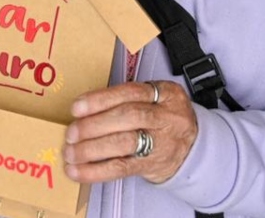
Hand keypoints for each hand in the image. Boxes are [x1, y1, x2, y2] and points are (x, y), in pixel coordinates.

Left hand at [62, 80, 196, 184]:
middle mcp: (166, 116)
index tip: (77, 107)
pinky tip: (78, 171)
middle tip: (71, 132)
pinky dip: (96, 171)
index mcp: (165, 94)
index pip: (131, 92)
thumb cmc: (164, 119)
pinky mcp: (153, 165)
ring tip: (71, 152)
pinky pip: (122, 168)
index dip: (102, 99)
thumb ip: (128, 98)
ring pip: (125, 142)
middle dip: (94, 124)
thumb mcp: (157, 98)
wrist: (193, 148)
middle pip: (129, 116)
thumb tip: (84, 108)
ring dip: (92, 148)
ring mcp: (162, 142)